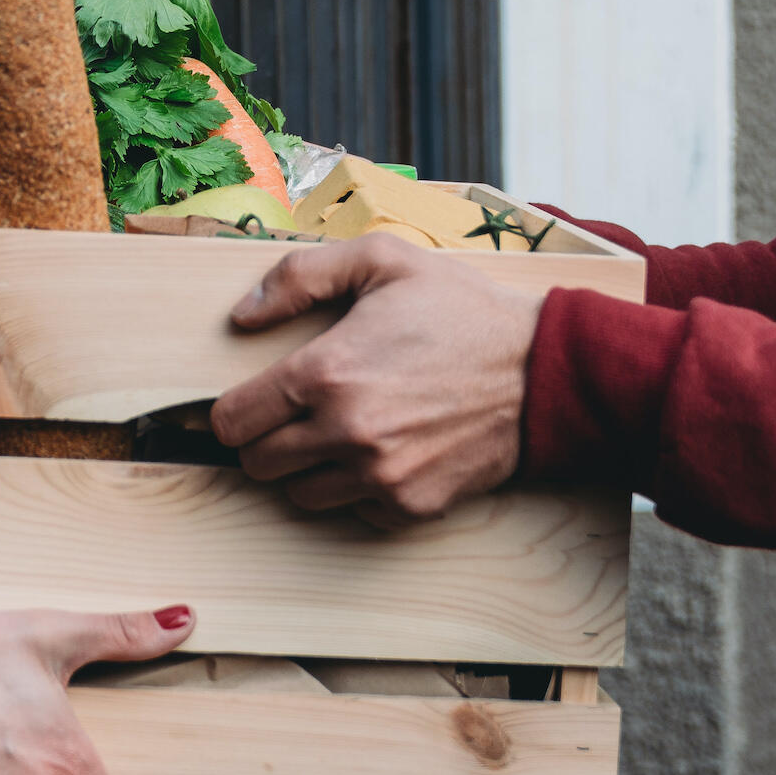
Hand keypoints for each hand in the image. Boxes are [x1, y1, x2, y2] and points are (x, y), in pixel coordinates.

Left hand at [212, 234, 541, 526]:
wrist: (543, 370)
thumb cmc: (461, 311)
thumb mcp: (382, 261)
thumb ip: (299, 277)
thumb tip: (242, 315)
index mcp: (326, 373)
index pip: (232, 422)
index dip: (235, 410)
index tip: (252, 402)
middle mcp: (345, 433)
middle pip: (257, 465)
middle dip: (266, 440)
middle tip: (295, 415)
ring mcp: (379, 477)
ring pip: (299, 496)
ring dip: (307, 469)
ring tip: (339, 432)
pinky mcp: (410, 507)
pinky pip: (352, 512)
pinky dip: (356, 490)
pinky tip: (381, 452)